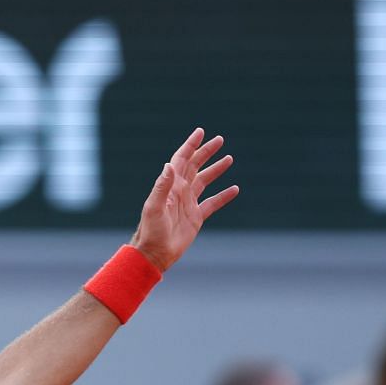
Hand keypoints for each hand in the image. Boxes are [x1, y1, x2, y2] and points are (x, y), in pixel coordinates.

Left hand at [130, 128, 237, 270]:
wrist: (155, 253)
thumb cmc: (151, 230)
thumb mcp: (154, 206)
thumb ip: (163, 186)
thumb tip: (169, 165)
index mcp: (170, 185)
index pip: (181, 159)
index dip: (190, 145)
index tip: (201, 132)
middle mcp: (180, 191)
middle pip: (195, 166)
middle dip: (206, 152)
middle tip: (219, 140)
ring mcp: (188, 203)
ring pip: (205, 181)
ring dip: (216, 170)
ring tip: (229, 158)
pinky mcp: (196, 217)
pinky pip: (212, 203)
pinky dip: (223, 196)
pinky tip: (234, 189)